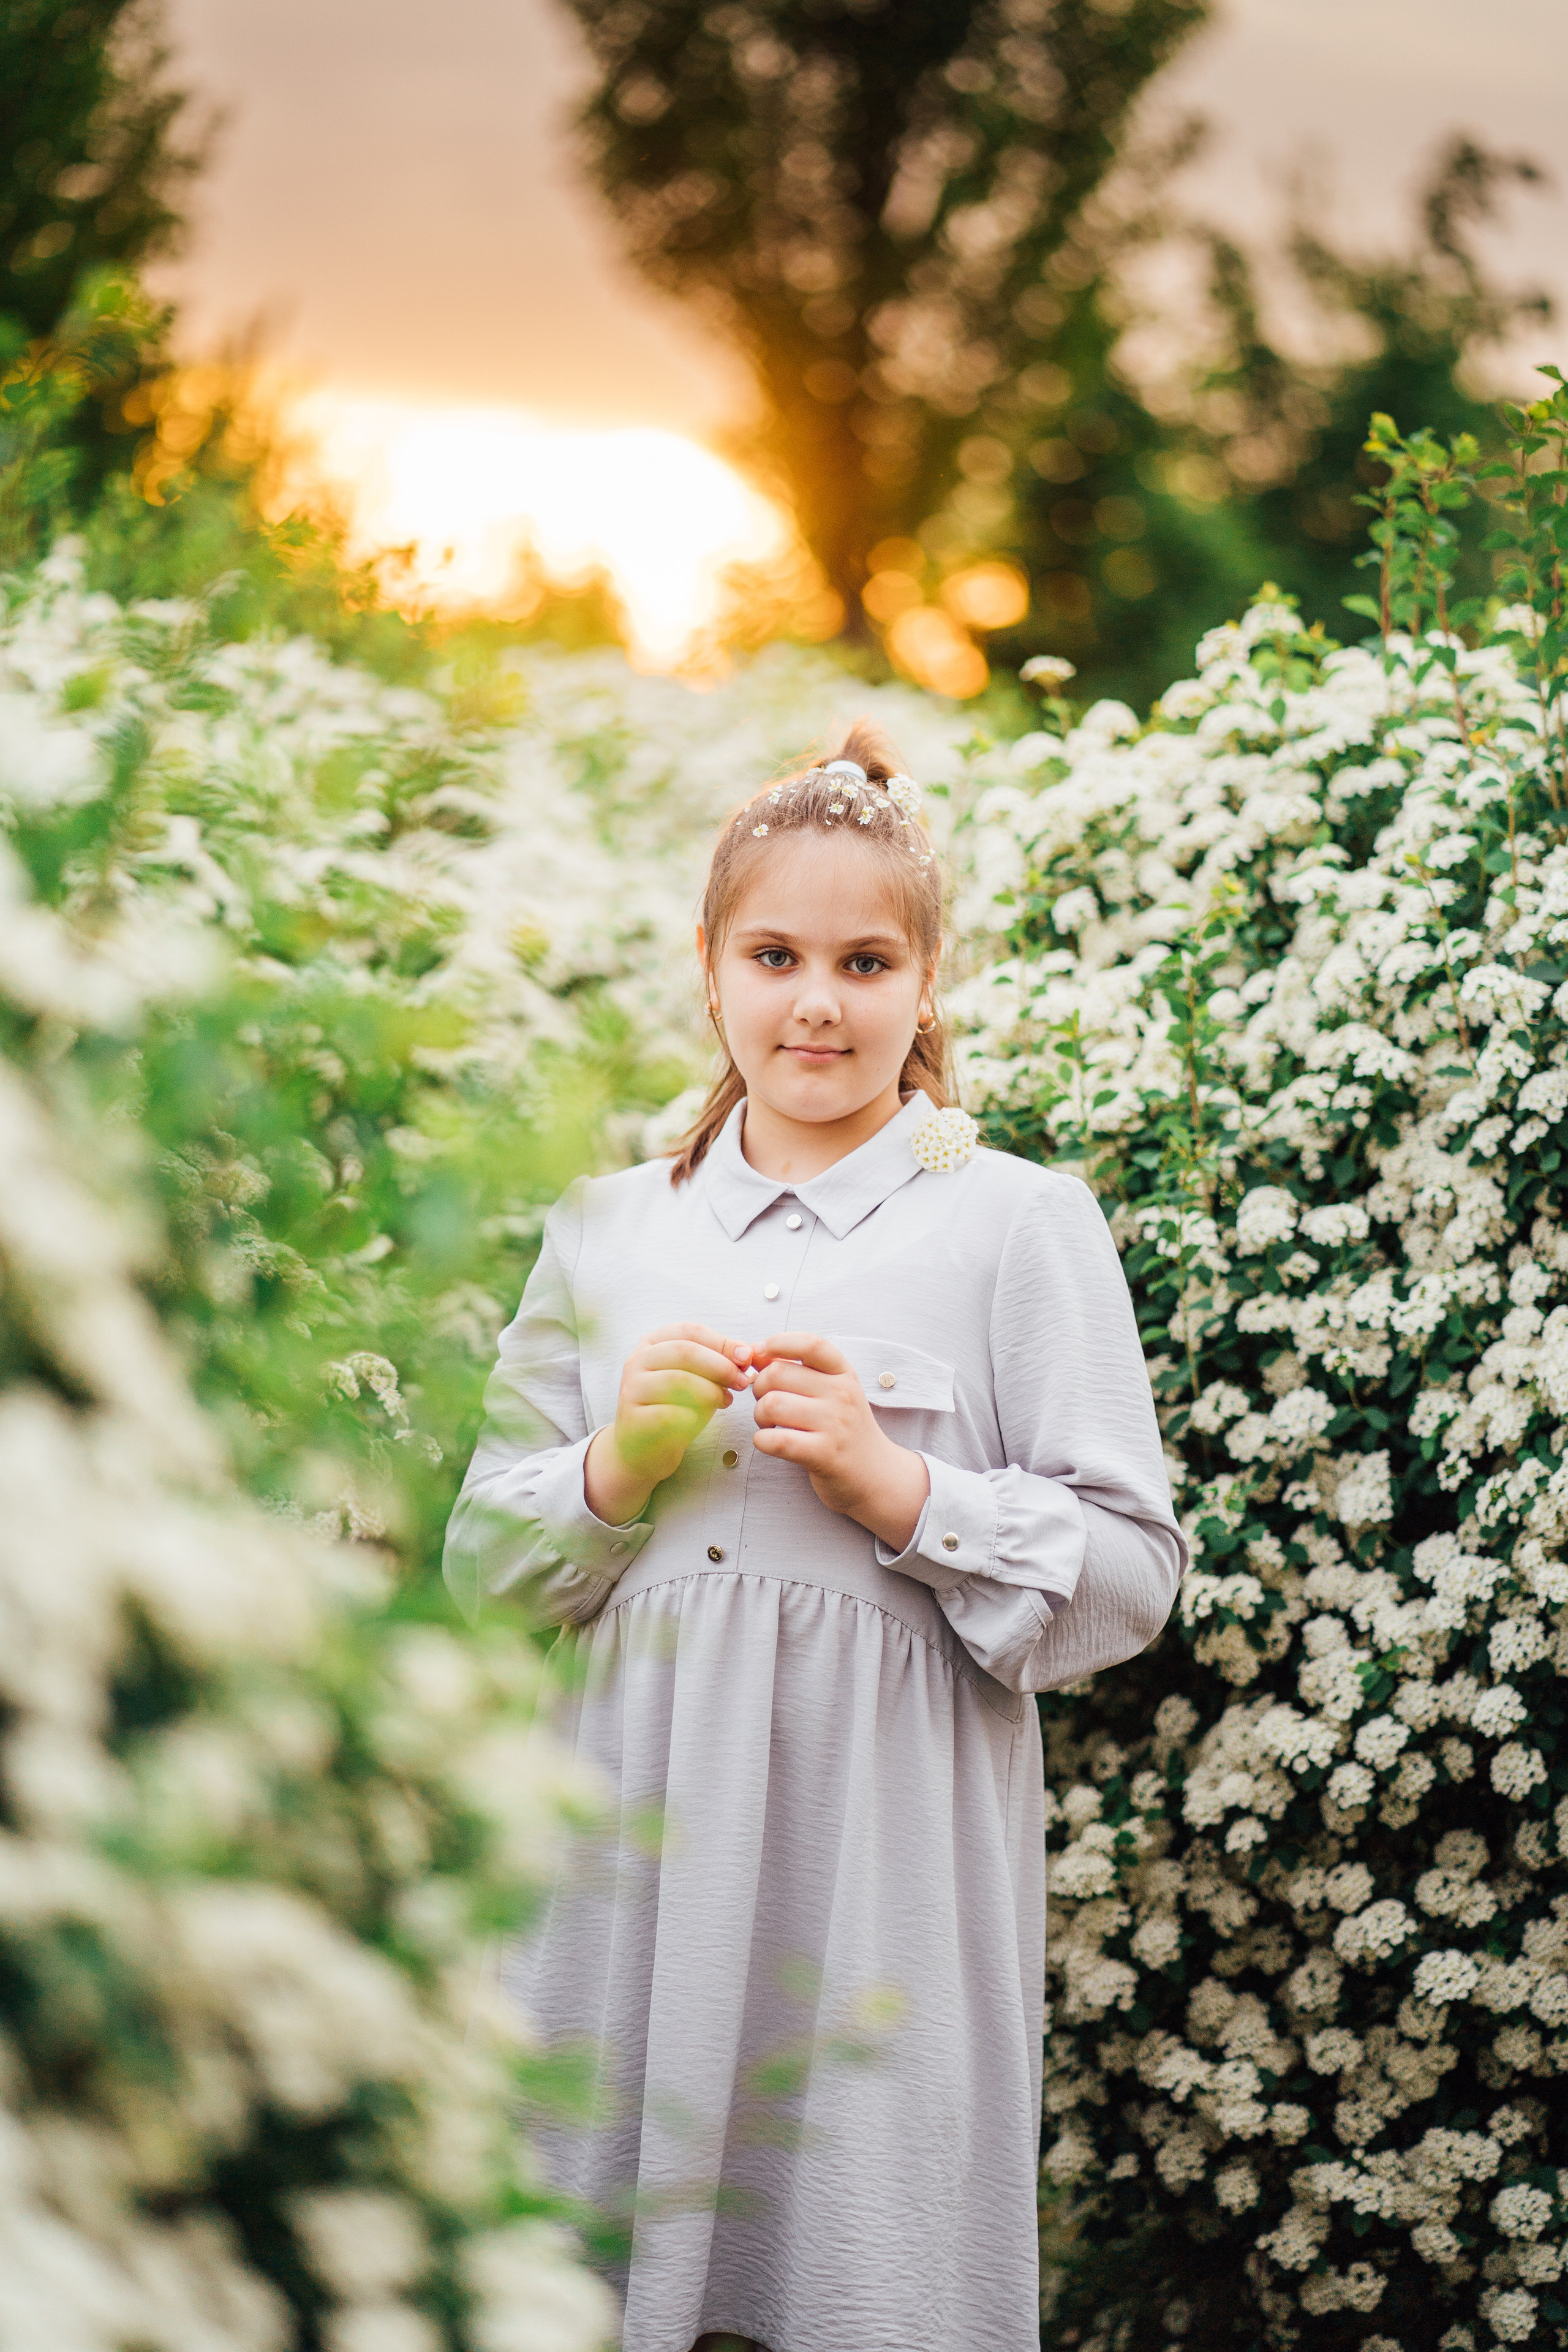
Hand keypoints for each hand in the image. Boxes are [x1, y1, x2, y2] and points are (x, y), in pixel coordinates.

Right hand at [585, 1322, 751, 1526]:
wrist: (645, 1449)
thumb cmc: (675, 1409)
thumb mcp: (699, 1380)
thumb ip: (719, 1364)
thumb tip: (747, 1353)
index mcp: (653, 1344)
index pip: (690, 1332)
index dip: (722, 1342)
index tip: (746, 1357)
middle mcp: (637, 1361)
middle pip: (685, 1351)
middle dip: (720, 1365)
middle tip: (742, 1381)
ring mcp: (631, 1389)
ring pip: (678, 1380)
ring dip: (711, 1391)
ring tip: (726, 1401)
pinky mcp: (633, 1419)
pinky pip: (670, 1413)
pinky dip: (693, 1416)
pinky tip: (701, 1420)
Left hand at [750, 1331, 928, 1552]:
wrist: (876, 1475)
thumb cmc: (844, 1430)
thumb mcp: (833, 1392)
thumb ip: (798, 1371)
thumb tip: (755, 1353)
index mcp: (843, 1374)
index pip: (810, 1344)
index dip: (778, 1342)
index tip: (761, 1354)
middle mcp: (842, 1394)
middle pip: (777, 1374)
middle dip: (759, 1388)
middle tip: (766, 1404)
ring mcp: (835, 1424)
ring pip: (772, 1405)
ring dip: (759, 1416)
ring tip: (769, 1425)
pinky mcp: (824, 1454)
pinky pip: (776, 1440)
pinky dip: (762, 1441)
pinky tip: (769, 1443)